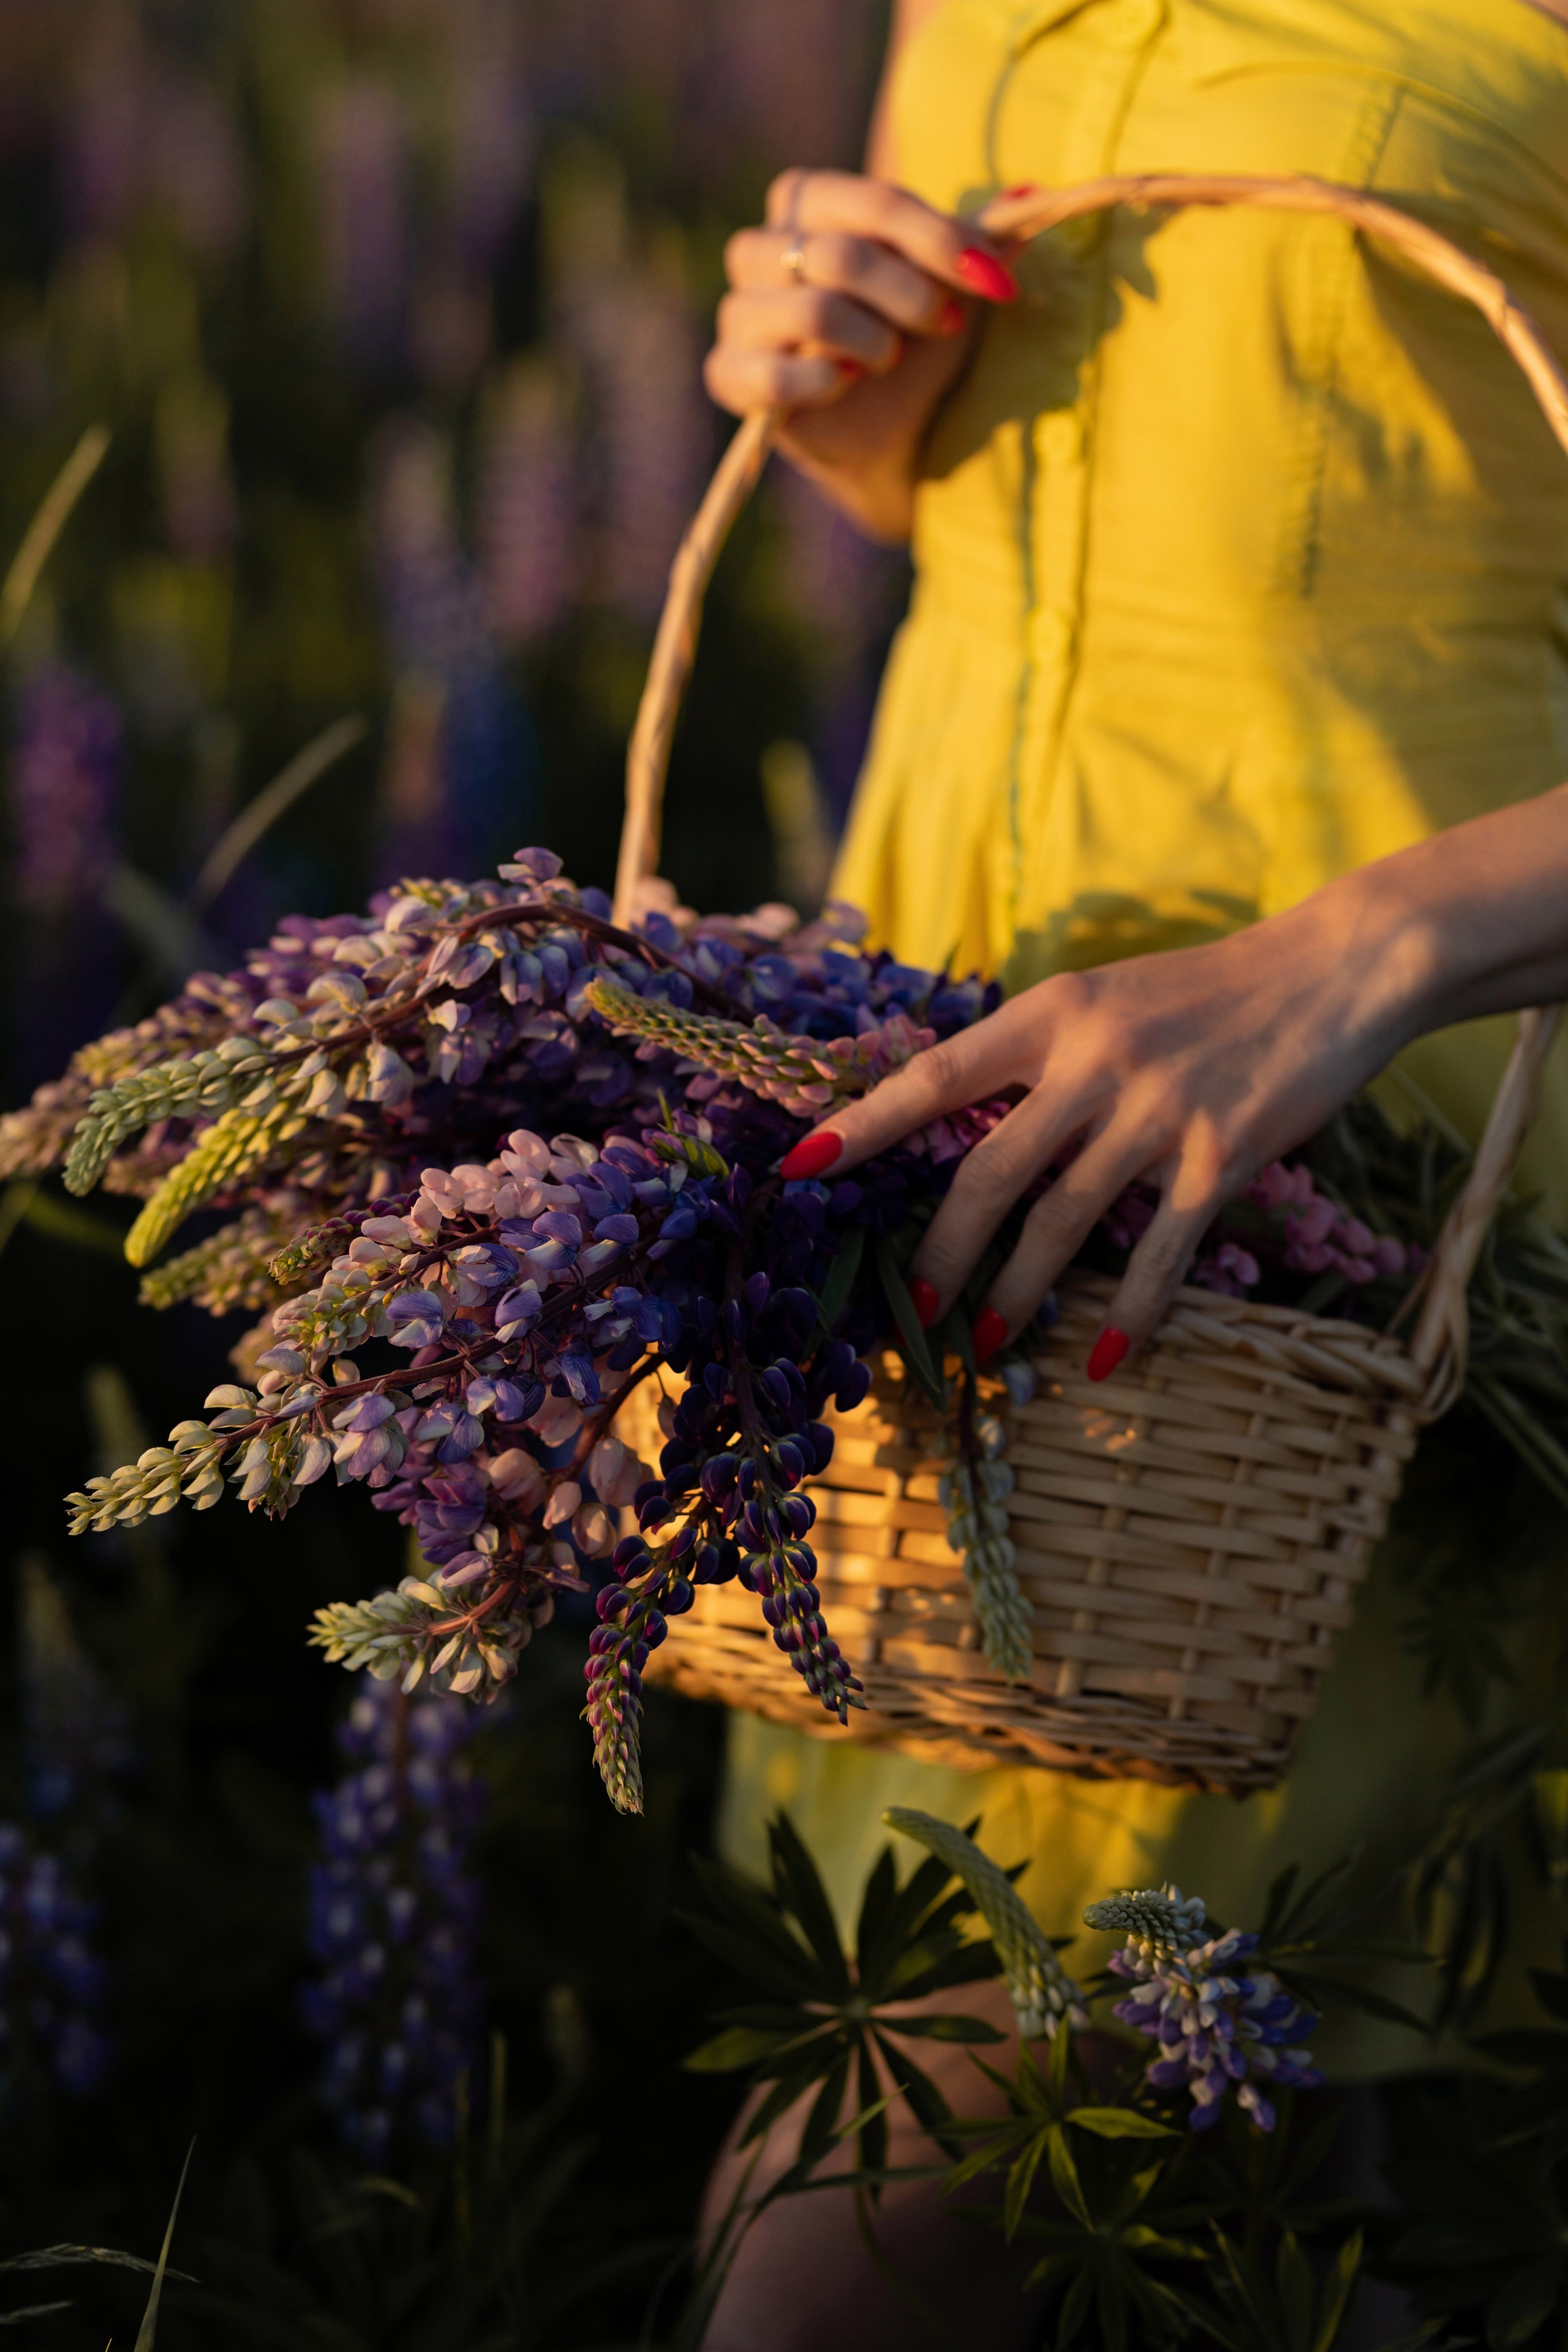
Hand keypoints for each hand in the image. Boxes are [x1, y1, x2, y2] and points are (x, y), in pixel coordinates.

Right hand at [704, 168, 1018, 539]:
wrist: (896, 432)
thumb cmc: (920, 343)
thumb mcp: (955, 288)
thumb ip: (982, 242)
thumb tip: (1029, 198)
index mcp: (808, 204)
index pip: (871, 204)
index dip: (937, 239)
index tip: (994, 280)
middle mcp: (760, 249)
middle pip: (839, 255)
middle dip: (909, 294)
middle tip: (944, 324)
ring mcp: (740, 314)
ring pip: (811, 311)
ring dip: (872, 341)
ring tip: (889, 359)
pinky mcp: (730, 375)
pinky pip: (774, 374)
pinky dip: (825, 382)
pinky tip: (846, 386)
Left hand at [778, 882, 1431, 1375]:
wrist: (1331, 969)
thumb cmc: (1205, 993)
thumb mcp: (1104, 1000)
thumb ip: (1038, 1057)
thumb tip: (964, 1127)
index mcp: (1050, 1014)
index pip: (934, 1076)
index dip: (863, 1125)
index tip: (797, 1168)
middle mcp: (1093, 1059)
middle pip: (987, 1172)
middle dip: (940, 1251)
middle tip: (909, 1308)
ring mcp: (1156, 1109)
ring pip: (1061, 1222)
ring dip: (1017, 1292)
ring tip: (985, 1339)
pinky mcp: (1219, 1153)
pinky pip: (1159, 1251)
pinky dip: (1129, 1313)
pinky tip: (1105, 1357)